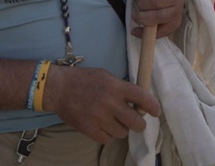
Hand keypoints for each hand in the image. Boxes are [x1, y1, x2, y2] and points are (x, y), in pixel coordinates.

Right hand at [44, 65, 160, 143]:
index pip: (143, 98)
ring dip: (120, 128)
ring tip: (111, 120)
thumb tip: (138, 101)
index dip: (153, 107)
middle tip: (133, 121)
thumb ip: (122, 88)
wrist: (58, 88)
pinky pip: (107, 139)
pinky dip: (107, 134)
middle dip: (138, 123)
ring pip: (122, 133)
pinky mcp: (90, 130)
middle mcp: (111, 103)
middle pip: (136, 123)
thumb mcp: (106, 76)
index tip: (155, 112)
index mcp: (116, 87)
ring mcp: (100, 118)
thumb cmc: (83, 79)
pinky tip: (101, 125)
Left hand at [129, 0, 182, 38]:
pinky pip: (161, 32)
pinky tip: (135, 31)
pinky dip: (145, 33)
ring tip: (137, 15)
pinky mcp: (175, 24)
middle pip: (156, 2)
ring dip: (143, 17)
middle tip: (139, 4)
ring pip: (159, 17)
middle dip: (142, 4)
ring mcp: (177, 12)